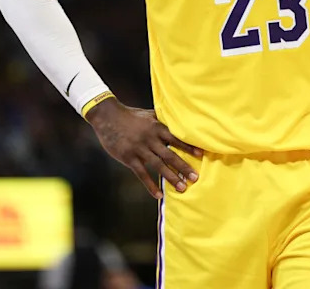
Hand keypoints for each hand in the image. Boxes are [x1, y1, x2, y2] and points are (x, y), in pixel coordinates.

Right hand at [86, 97, 202, 198]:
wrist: (108, 116)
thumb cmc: (130, 115)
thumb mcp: (148, 114)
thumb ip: (162, 120)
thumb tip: (178, 120)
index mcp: (156, 127)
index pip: (176, 138)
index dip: (188, 146)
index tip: (201, 155)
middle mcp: (150, 139)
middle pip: (169, 155)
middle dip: (183, 167)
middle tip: (195, 177)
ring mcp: (139, 149)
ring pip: (158, 166)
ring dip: (171, 177)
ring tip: (182, 187)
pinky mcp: (128, 157)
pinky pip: (141, 174)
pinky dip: (150, 185)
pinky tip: (158, 195)